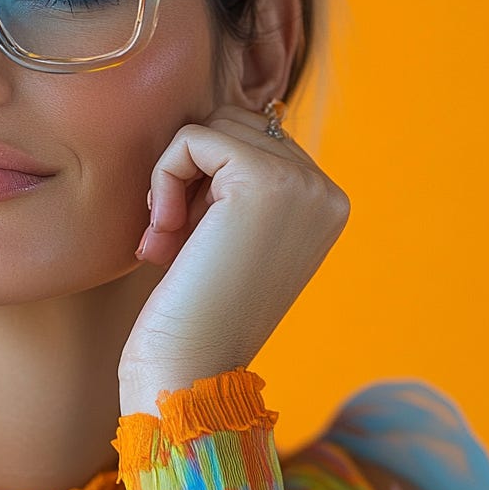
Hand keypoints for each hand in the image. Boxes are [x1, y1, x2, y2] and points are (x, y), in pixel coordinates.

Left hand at [118, 103, 349, 414]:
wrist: (189, 368)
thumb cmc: (194, 307)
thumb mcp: (229, 233)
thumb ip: (235, 181)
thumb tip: (208, 121)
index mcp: (323, 203)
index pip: (250, 140)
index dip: (206, 179)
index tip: (190, 238)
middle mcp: (325, 190)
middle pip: (233, 123)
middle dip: (191, 174)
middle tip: (173, 237)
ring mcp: (302, 182)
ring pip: (211, 126)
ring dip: (174, 176)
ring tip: (169, 237)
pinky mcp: (264, 179)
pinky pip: (192, 138)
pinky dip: (164, 177)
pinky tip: (165, 230)